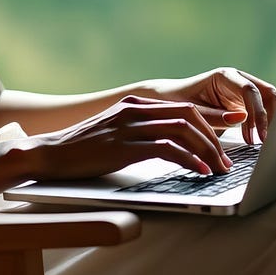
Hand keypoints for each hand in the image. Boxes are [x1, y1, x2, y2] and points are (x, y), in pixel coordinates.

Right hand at [28, 96, 236, 179]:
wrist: (49, 154)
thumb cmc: (82, 149)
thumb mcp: (114, 132)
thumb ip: (138, 130)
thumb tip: (170, 144)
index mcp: (133, 104)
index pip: (182, 108)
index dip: (208, 124)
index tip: (224, 142)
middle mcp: (134, 110)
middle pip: (188, 115)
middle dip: (213, 138)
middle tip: (225, 161)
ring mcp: (129, 126)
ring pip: (182, 130)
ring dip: (207, 150)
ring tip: (218, 169)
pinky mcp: (124, 146)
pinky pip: (166, 149)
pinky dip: (188, 159)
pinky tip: (198, 171)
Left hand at [147, 68, 275, 144]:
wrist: (168, 99)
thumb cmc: (177, 102)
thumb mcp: (192, 112)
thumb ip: (215, 116)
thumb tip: (242, 118)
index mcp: (224, 76)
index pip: (250, 90)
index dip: (258, 113)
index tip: (259, 135)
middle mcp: (237, 80)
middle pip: (267, 93)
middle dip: (271, 116)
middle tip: (265, 141)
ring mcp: (242, 91)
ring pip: (269, 101)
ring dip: (270, 121)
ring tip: (260, 142)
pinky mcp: (243, 103)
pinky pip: (261, 111)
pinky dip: (263, 125)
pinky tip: (255, 140)